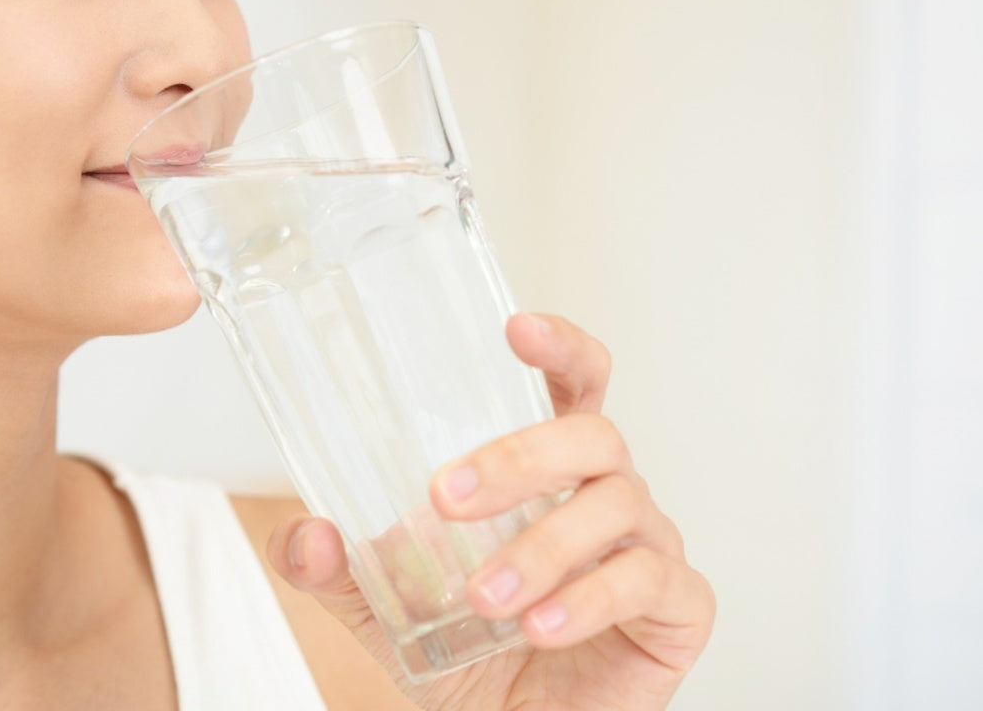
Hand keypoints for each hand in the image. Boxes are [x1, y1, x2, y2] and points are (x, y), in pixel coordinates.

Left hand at [266, 313, 714, 709]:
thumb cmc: (472, 654)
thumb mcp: (386, 610)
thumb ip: (340, 570)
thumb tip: (305, 536)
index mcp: (550, 472)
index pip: (573, 383)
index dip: (559, 346)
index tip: (515, 328)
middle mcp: (607, 492)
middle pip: (592, 433)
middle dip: (519, 456)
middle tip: (446, 497)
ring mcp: (649, 544)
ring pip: (617, 504)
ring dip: (542, 546)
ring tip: (483, 597)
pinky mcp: (677, 607)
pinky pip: (649, 580)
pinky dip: (589, 598)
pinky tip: (540, 625)